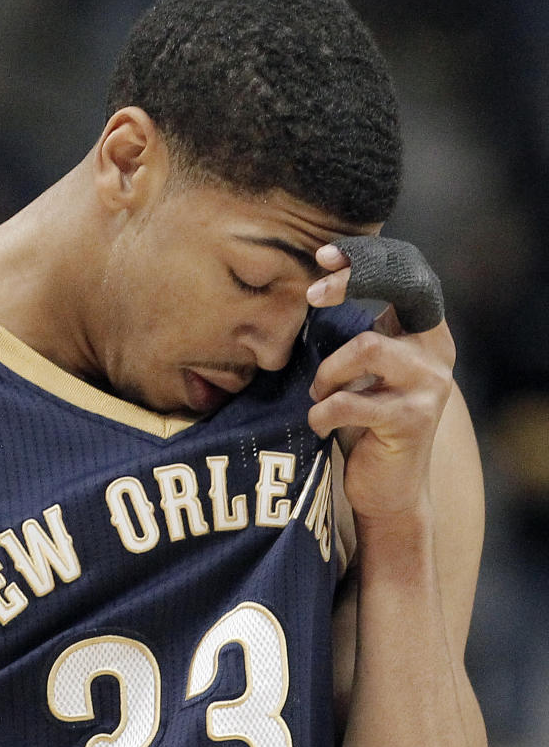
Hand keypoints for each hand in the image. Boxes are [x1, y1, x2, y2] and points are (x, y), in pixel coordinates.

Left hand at [305, 238, 454, 522]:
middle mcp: (436, 352)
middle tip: (312, 296)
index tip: (322, 257)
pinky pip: (349, 402)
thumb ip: (355, 330)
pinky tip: (318, 423)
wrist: (386, 491)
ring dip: (328, 370)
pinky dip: (322, 412)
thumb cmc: (364, 425)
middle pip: (401, 289)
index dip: (366, 256)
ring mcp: (429, 386)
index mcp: (425, 332)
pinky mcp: (410, 421)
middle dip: (351, 283)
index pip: (407, 271)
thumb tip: (310, 285)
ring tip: (319, 394)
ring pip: (368, 346)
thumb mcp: (362, 370)